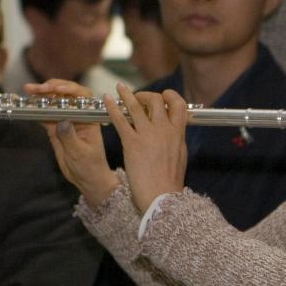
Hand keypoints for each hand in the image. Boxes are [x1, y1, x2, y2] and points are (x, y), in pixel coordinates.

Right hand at [38, 78, 120, 206]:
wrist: (87, 179)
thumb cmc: (90, 166)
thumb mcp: (79, 153)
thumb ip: (69, 136)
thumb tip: (62, 121)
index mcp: (89, 118)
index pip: (82, 96)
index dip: (70, 89)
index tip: (58, 89)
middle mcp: (78, 115)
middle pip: (65, 94)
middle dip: (51, 88)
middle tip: (36, 88)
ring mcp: (66, 120)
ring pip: (54, 102)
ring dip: (41, 95)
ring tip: (28, 90)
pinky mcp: (55, 128)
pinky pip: (46, 115)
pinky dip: (37, 109)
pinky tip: (28, 105)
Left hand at [112, 85, 187, 212]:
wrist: (161, 197)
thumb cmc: (169, 183)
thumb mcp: (180, 158)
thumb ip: (176, 142)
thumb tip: (175, 135)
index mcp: (178, 134)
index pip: (178, 105)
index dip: (170, 96)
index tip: (163, 96)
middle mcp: (164, 130)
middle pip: (156, 100)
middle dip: (146, 95)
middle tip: (138, 98)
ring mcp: (147, 135)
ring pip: (136, 106)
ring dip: (126, 94)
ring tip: (118, 88)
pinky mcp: (132, 143)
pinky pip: (120, 119)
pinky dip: (112, 108)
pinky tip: (106, 101)